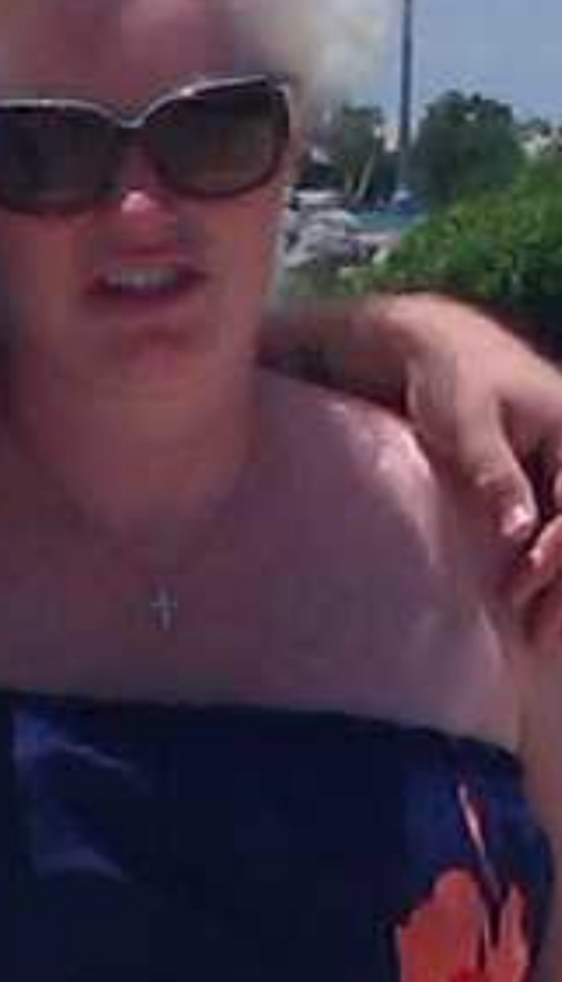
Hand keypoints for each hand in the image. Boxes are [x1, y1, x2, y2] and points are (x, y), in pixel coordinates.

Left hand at [394, 298, 561, 645]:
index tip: (521, 587)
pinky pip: (558, 530)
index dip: (558, 554)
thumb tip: (520, 531)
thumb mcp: (466, 421)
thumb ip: (494, 473)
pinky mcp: (546, 483)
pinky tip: (537, 607)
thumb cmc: (448, 377)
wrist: (431, 346)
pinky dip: (550, 568)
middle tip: (539, 635)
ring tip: (540, 635)